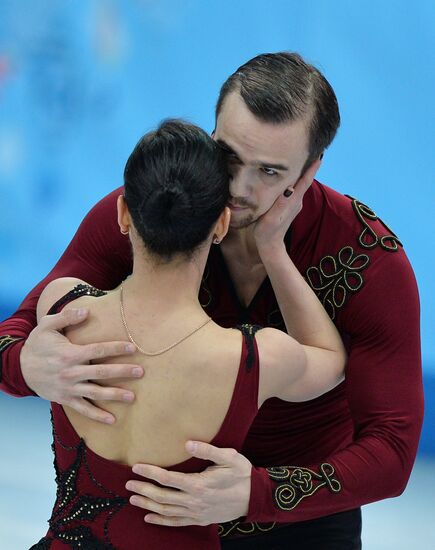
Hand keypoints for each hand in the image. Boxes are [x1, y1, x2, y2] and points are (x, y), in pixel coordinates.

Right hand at [21, 307, 143, 423]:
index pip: (97, 350)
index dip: (116, 348)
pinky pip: (83, 409)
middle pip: (101, 372)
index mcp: (69, 354)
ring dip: (114, 395)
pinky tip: (112, 420)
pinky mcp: (65, 399)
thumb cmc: (37, 344)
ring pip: (95, 393)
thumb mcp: (47, 325)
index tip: (133, 347)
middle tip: (140, 372)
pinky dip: (97, 416)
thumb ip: (66, 317)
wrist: (20, 368)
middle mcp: (71, 372)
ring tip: (132, 397)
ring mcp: (68, 388)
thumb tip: (86, 311)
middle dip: (122, 372)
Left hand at [126, 441, 251, 526]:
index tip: (137, 467)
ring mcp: (196, 513)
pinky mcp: (199, 520)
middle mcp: (195, 501)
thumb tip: (188, 444)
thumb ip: (208, 450)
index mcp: (199, 484)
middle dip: (144, 490)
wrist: (254, 497)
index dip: (151, 473)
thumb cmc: (241, 474)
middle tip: (128, 484)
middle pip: (163, 496)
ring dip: (148, 505)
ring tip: (133, 498)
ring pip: (166, 511)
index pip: (168, 479)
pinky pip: (176, 523)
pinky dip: (161, 521)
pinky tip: (149, 517)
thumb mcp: (229, 457)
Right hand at [254, 159, 320, 253]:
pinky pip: (295, 189)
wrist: (270, 245)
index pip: (306, 181)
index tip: (320, 153)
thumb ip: (281, 203)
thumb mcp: (271, 218)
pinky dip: (294, 180)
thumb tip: (290, 187)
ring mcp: (294, 204)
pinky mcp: (290, 206)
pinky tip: (289, 175)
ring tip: (299, 157)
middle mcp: (297, 200)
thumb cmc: (267, 231)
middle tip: (310, 149)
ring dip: (301, 172)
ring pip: (300, 184)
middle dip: (308, 165)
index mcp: (293, 200)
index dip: (313, 167)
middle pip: (305, 179)